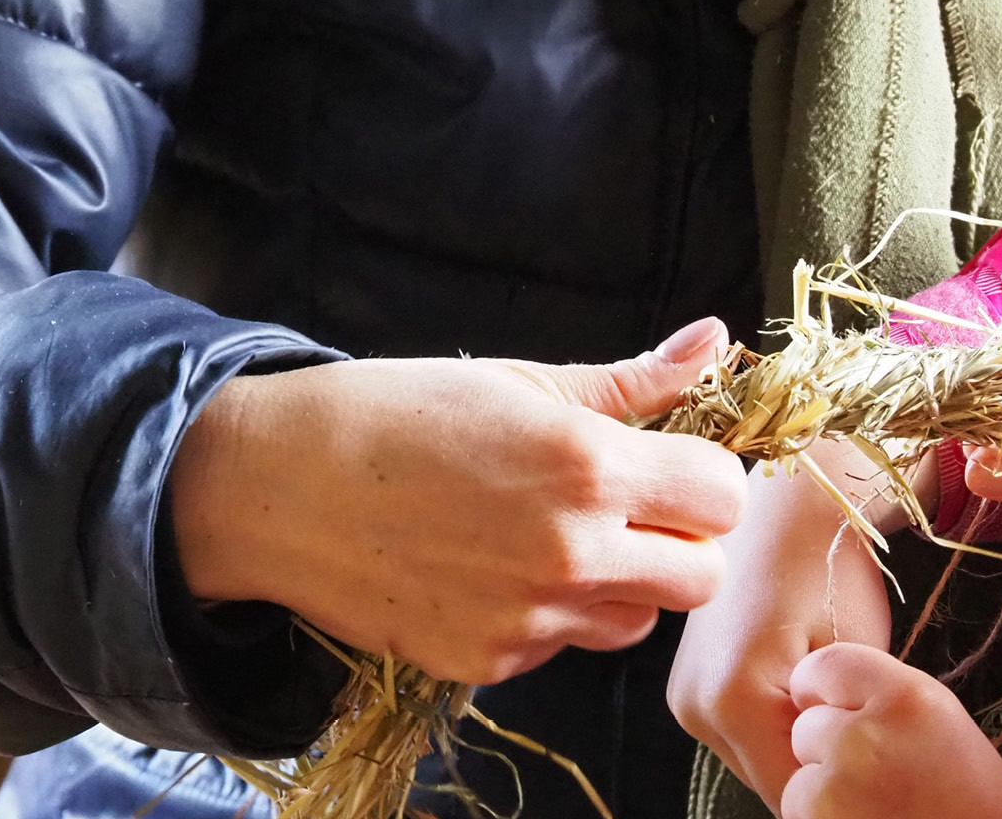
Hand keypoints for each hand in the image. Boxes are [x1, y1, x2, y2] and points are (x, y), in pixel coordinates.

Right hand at [169, 318, 748, 684]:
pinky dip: (552, 614)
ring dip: (624, 584)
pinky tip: (501, 568)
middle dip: (683, 541)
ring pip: (639, 620)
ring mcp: (530, 616)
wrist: (277, 484)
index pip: (724, 498)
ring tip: (559, 535)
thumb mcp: (523, 381)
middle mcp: (572, 551)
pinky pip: (564, 644)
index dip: (708, 477)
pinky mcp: (490, 661)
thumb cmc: (399, 413)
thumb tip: (714, 341)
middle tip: (633, 508)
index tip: (675, 464)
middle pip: (703, 577)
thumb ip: (634, 380)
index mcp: (590, 466)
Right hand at [668, 441, 892, 809]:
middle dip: (818, 772)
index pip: (796, 794)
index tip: (876, 774)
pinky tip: (804, 689)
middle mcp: (694, 707)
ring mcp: (684, 696)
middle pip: (770, 782)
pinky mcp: (687, 683)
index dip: (843, 791)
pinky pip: (739, 732)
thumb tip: (840, 781)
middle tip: (864, 742)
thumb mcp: (853, 660)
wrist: (788, 502)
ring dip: (795, 750)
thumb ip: (841, 736)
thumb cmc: (831, 567)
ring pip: (754, 760)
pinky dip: (774, 727)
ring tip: (834, 705)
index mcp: (732, 701)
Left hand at [783, 643, 1001, 818]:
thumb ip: (883, 699)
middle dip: (826, 752)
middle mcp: (868, 735)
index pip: (825, 665)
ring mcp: (840, 786)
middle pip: (807, 726)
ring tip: (876, 809)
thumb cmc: (975, 801)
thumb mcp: (941, 723)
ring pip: (799, 777)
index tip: (832, 710)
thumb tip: (824, 697)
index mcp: (907, 698)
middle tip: (876, 778)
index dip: (822, 693)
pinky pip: (800, 812)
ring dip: (822, 795)